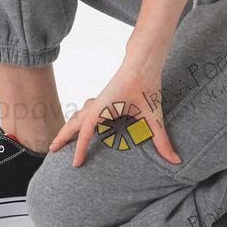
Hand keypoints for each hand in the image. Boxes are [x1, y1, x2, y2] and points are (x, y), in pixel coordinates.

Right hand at [48, 53, 181, 168]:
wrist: (144, 61)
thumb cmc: (147, 85)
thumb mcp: (154, 116)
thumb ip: (162, 140)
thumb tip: (175, 160)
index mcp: (103, 109)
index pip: (85, 131)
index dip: (79, 149)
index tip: (75, 165)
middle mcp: (98, 105)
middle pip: (73, 122)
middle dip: (62, 137)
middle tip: (51, 150)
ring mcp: (100, 101)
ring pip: (78, 115)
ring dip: (69, 127)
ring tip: (61, 139)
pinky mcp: (105, 98)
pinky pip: (87, 110)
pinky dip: (80, 119)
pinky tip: (82, 123)